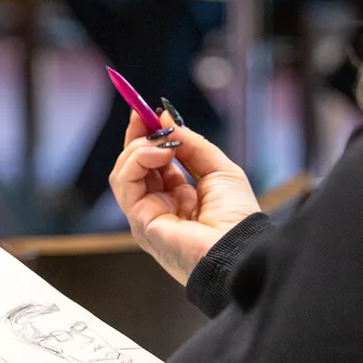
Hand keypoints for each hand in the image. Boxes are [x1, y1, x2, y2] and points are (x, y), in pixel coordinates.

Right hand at [110, 112, 260, 286]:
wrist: (238, 250)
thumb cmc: (236, 217)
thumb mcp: (219, 169)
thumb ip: (192, 144)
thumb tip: (165, 119)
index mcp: (179, 199)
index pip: (154, 163)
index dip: (149, 137)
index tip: (147, 113)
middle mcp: (159, 207)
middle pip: (134, 166)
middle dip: (137, 136)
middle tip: (143, 115)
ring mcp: (146, 215)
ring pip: (124, 172)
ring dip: (139, 148)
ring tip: (164, 142)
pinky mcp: (139, 221)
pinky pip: (125, 183)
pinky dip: (137, 160)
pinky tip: (160, 152)